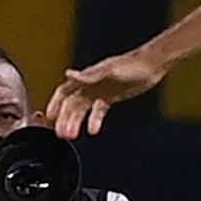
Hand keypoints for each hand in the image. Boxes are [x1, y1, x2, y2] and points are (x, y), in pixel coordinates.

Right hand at [48, 47, 168, 137]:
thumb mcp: (109, 70)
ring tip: (72, 136)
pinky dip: (94, 121)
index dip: (55, 103)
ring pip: (83, 110)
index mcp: (87, 76)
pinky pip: (98, 112)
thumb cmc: (131, 64)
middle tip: (60, 133)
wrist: (152, 65)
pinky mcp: (110, 97)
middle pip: (72, 104)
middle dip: (65, 118)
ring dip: (76, 122)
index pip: (64, 91)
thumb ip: (88, 75)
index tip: (48, 117)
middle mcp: (90, 84)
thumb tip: (68, 74)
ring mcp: (100, 91)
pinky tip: (93, 130)